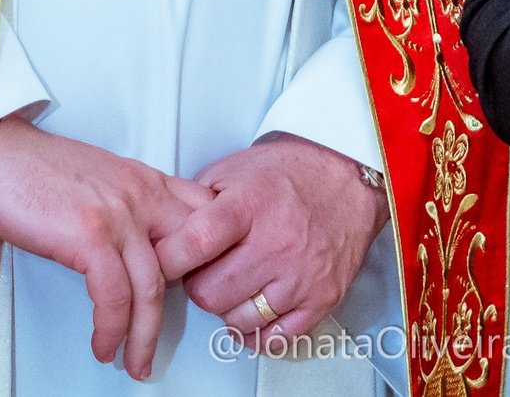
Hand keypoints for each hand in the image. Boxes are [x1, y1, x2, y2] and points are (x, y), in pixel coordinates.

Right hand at [0, 120, 214, 378]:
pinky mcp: (89, 234)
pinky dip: (112, 329)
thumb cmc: (36, 171)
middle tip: (169, 338)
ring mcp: (118, 214)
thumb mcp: (101, 180)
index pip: (203, 218)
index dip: (207, 259)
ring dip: (143, 336)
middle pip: (187, 258)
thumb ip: (130, 207)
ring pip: (152, 288)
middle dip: (185, 307)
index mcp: (147, 181)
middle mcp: (141, 194)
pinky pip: (114, 296)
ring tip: (135, 362)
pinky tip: (104, 345)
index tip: (195, 294)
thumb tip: (142, 252)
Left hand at [153, 133, 390, 348]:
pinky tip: (255, 309)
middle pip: (210, 293)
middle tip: (207, 269)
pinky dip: (258, 331)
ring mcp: (301, 275)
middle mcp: (278, 242)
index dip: (168, 259)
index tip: (160, 260)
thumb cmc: (291, 173)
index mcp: (252, 204)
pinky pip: (276, 338)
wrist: (348, 180)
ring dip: (228, 308)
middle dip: (198, 285)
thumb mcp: (235, 170)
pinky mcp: (322, 298)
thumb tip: (161, 233)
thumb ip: (196, 201)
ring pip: (238, 320)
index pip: (195, 243)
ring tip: (236, 282)